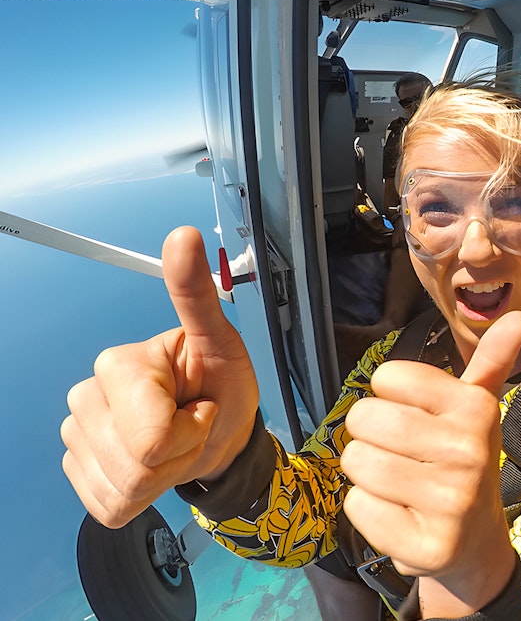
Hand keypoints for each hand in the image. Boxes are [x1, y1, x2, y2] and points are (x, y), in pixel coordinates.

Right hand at [61, 227, 259, 527]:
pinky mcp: (81, 472)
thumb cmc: (221, 384)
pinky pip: (112, 505)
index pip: (150, 436)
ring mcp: (77, 437)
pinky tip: (157, 464)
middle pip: (136, 465)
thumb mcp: (222, 343)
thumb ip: (197, 295)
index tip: (202, 407)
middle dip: (179, 454)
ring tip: (178, 443)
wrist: (219, 429)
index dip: (189, 432)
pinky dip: (146, 495)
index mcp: (118, 365)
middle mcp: (86, 397)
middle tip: (193, 426)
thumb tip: (183, 237)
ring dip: (165, 475)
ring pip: (125, 488)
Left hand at [342, 311, 520, 613]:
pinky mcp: (426, 546)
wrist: (475, 544)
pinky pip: (356, 505)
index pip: (387, 377)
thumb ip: (493, 359)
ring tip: (401, 484)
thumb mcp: (479, 408)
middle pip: (364, 417)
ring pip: (356, 460)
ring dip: (368, 474)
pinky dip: (369, 511)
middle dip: (371, 435)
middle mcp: (469, 453)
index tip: (416, 417)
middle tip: (403, 454)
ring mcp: (450, 503)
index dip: (390, 397)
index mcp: (476, 408)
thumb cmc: (464, 462)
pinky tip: (400, 515)